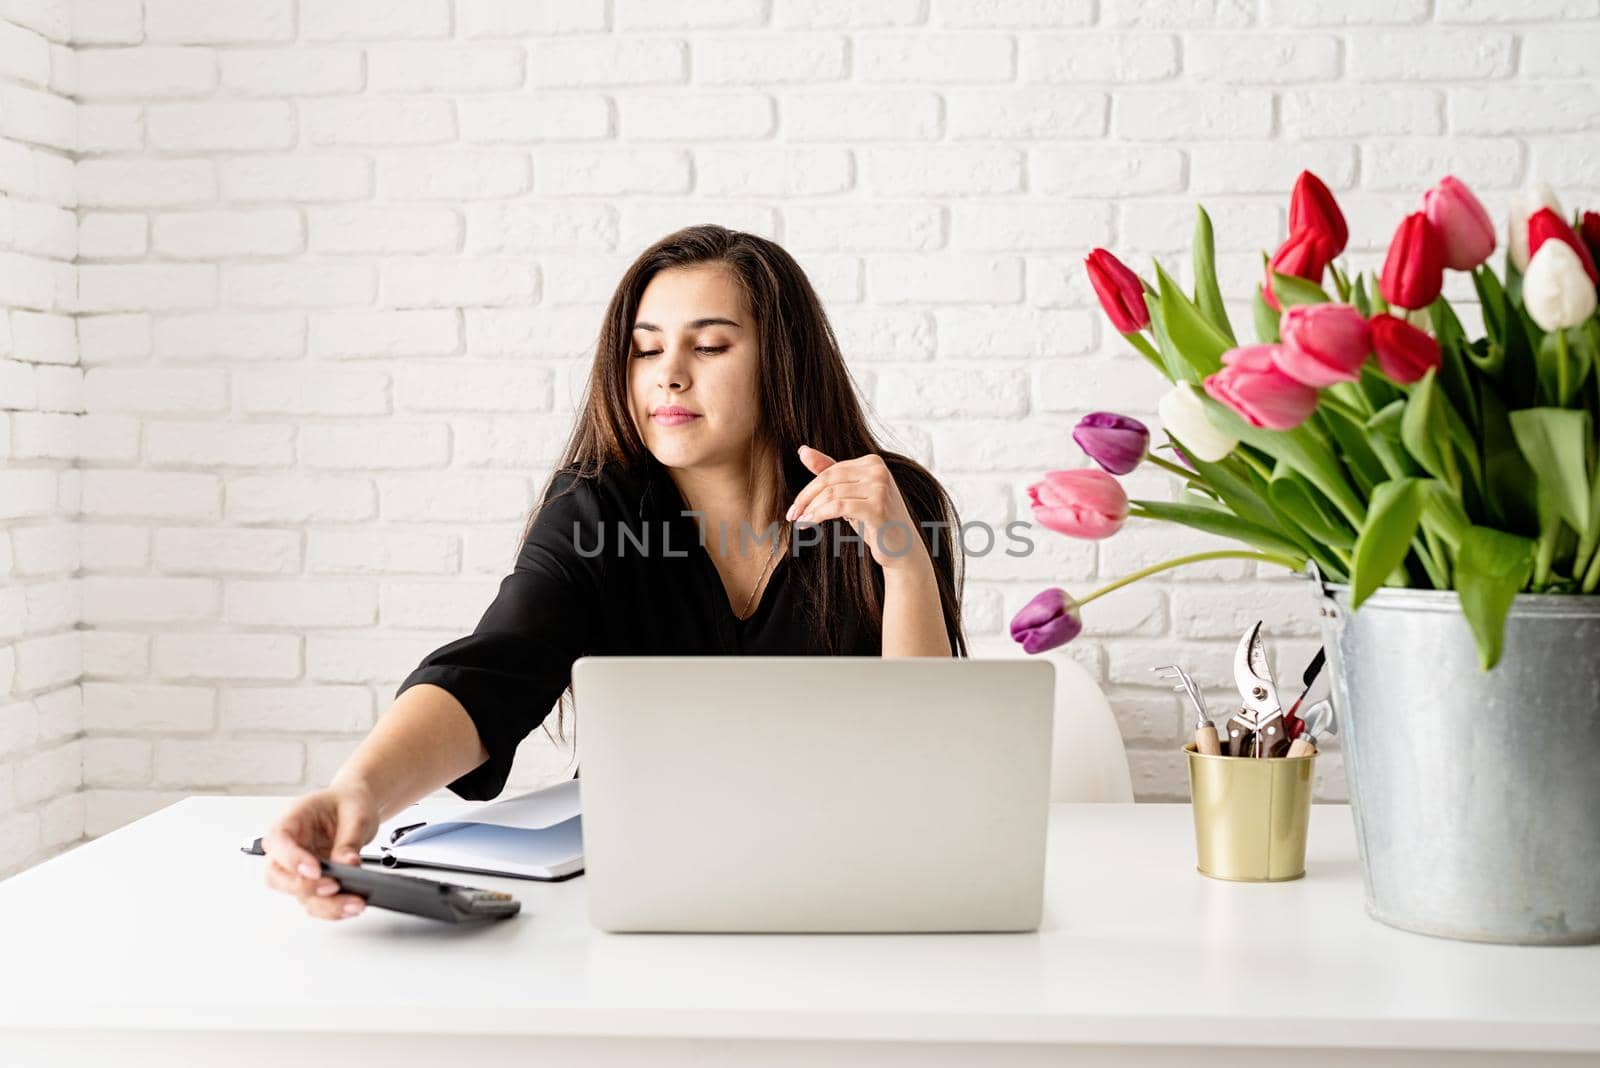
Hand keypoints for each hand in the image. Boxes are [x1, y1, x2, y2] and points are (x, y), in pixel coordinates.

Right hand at [261, 782, 380, 920]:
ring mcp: (296, 869)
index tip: (315, 870)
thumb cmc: (347, 803)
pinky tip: (351, 906)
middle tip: (333, 888)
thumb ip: (350, 839)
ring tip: (354, 904)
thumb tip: (347, 864)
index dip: (292, 859)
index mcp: (291, 820)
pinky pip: (314, 902)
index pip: (279, 842)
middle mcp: (287, 848)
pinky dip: (332, 909)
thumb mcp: (356, 813)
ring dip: (324, 905)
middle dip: (304, 887)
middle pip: (277, 876)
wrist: (354, 807)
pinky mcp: (311, 883)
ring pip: (297, 895)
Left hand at [784, 445, 928, 571]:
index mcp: (873, 462)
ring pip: (831, 494)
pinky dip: (819, 515)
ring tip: (801, 522)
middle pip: (829, 480)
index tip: (795, 507)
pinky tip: (809, 524)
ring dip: (810, 510)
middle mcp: (879, 471)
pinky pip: (838, 507)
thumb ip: (829, 471)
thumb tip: (802, 451)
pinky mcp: (877, 507)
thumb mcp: (851, 494)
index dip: (809, 489)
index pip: (831, 471)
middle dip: (806, 498)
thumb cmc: (875, 522)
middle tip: (792, 515)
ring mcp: (880, 488)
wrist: (902, 549)